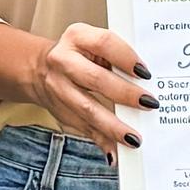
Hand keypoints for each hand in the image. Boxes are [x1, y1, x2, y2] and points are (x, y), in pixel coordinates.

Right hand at [32, 22, 149, 147]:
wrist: (40, 69)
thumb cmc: (79, 55)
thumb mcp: (92, 44)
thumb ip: (116, 57)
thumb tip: (147, 79)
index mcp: (77, 37)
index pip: (104, 42)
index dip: (126, 57)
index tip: (145, 72)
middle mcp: (63, 60)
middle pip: (95, 78)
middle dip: (124, 94)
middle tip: (149, 104)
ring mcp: (58, 87)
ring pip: (87, 109)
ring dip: (112, 126)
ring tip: (134, 137)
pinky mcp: (60, 111)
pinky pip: (83, 129)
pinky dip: (101, 141)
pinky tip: (115, 152)